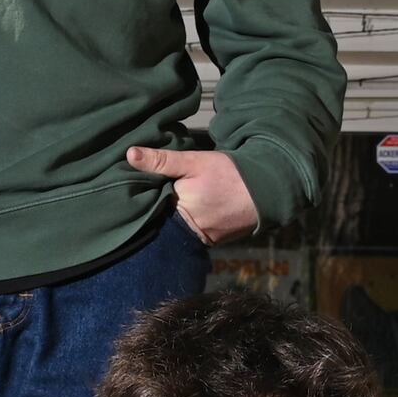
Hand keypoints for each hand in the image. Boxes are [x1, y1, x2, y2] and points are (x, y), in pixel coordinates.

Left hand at [125, 145, 262, 243]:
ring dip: (175, 216)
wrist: (268, 189)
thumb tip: (130, 154)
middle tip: (161, 190)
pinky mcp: (215, 242)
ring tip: (178, 200)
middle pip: (165, 219)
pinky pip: (196, 233)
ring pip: (180, 227)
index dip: (144, 195)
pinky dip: (192, 222)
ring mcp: (203, 240)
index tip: (137, 184)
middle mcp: (189, 232)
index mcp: (179, 212)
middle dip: (160, 207)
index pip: (150, 207)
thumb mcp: (194, 161)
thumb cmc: (229, 174)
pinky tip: (195, 209)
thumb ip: (162, 161)